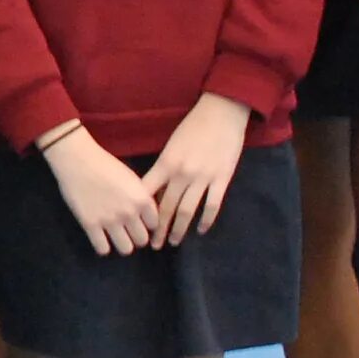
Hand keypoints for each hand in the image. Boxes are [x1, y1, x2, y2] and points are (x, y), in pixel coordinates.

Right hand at [42, 126, 159, 254]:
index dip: (148, 224)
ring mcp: (109, 221)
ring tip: (116, 236)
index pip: (155, 224)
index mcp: (142, 199)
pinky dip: (103, 246)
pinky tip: (101, 238)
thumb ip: (141, 198)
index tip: (141, 222)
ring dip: (123, 244)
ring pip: (126, 249)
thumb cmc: (105, 164)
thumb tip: (146, 215)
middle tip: (128, 231)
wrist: (78, 160)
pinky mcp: (91, 225)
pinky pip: (103, 249)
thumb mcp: (132, 179)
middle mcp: (129, 213)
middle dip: (137, 237)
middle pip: (142, 240)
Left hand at [144, 93, 250, 244]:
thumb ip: (164, 167)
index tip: (136, 225)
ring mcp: (203, 177)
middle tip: (153, 245)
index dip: (142, 212)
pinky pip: (212, 205)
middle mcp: (183, 173)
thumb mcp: (172, 145)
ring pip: (188, 210)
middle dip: (159, 229)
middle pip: (168, 207)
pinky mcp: (222, 179)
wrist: (222, 112)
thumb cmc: (193, 126)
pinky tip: (200, 230)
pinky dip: (206, 220)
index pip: (149, 193)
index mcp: (166, 163)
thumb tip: (155, 191)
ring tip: (173, 242)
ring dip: (180, 229)